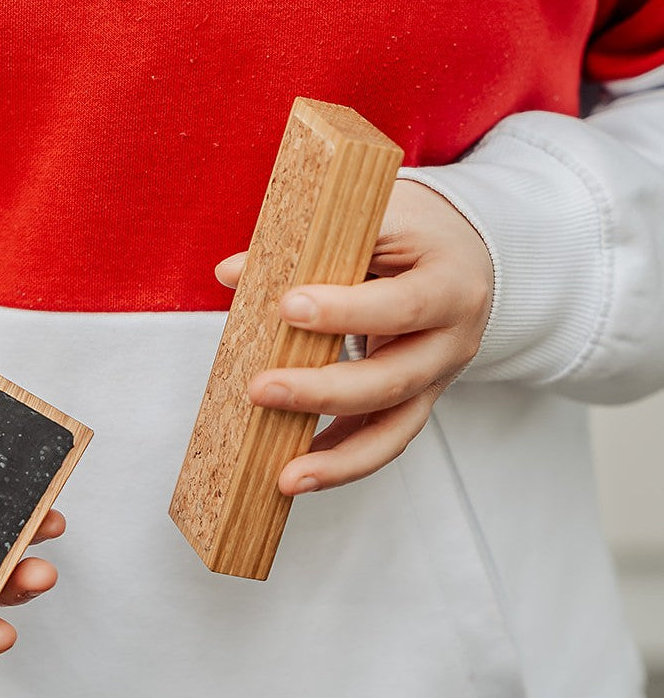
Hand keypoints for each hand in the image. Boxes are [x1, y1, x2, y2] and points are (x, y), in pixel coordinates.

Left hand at [215, 179, 492, 493]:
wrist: (467, 255)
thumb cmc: (413, 233)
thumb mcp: (372, 219)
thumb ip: (309, 243)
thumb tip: (231, 272)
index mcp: (449, 283)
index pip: (401, 305)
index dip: (345, 311)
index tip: (287, 308)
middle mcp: (453, 340)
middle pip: (392, 380)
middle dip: (323, 392)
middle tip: (261, 390)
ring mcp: (437, 379)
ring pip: (393, 429)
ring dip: (336, 458)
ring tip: (286, 477)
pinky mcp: (416, 403)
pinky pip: (381, 443)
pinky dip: (340, 464)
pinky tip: (296, 476)